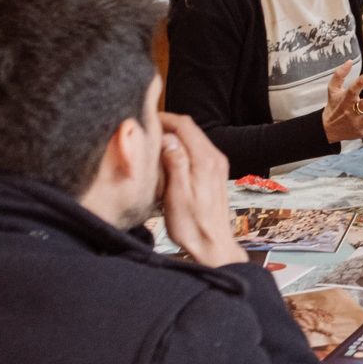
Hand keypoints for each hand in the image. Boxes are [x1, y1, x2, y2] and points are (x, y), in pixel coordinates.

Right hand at [156, 113, 247, 266]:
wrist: (212, 245)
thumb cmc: (192, 226)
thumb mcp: (177, 196)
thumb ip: (174, 164)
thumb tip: (167, 138)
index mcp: (205, 161)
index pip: (185, 125)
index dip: (164, 118)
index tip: (146, 119)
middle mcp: (215, 158)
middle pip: (190, 128)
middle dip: (167, 125)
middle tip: (145, 129)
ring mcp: (216, 165)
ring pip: (193, 138)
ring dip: (173, 136)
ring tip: (152, 141)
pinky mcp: (214, 172)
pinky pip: (197, 150)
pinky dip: (181, 147)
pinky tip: (166, 157)